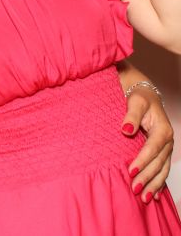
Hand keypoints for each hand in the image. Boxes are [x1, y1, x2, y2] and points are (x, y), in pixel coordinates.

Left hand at [122, 85, 173, 202]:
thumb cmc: (139, 98)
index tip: (130, 171)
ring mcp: (167, 148)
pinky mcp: (162, 152)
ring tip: (145, 198)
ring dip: (154, 185)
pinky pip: (163, 170)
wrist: (146, 96)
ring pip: (162, 170)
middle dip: (147, 178)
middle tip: (135, 189)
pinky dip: (159, 183)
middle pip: (158, 163)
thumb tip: (126, 129)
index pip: (152, 149)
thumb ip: (131, 115)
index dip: (142, 161)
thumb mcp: (135, 102)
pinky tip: (156, 195)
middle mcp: (168, 141)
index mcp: (163, 130)